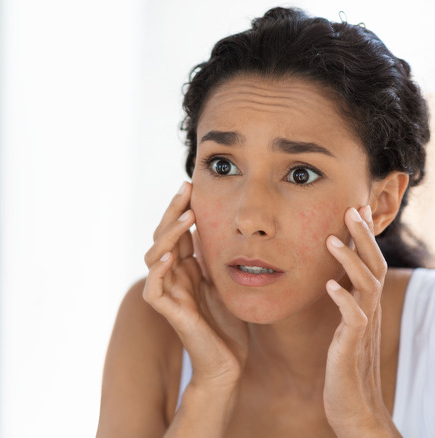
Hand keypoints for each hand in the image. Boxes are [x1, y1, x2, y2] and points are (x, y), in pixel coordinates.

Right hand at [143, 181, 248, 391]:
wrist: (228, 364)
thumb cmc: (228, 326)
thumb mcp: (226, 281)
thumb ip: (217, 257)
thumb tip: (220, 224)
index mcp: (185, 269)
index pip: (176, 232)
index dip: (180, 208)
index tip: (191, 185)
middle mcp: (173, 277)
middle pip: (162, 237)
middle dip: (172, 212)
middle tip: (186, 189)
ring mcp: (169, 294)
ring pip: (154, 257)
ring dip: (169, 235)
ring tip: (187, 217)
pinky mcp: (170, 314)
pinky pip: (154, 289)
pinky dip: (158, 272)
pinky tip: (170, 257)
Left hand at [323, 206, 399, 436]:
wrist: (355, 411)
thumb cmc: (345, 371)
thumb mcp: (344, 331)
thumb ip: (342, 307)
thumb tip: (333, 281)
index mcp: (364, 307)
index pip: (369, 264)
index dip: (363, 238)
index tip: (354, 209)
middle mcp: (367, 313)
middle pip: (373, 267)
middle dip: (363, 237)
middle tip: (351, 208)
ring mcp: (362, 330)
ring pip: (366, 287)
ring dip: (351, 261)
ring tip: (333, 239)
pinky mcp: (351, 347)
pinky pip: (352, 319)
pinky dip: (343, 299)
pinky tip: (329, 285)